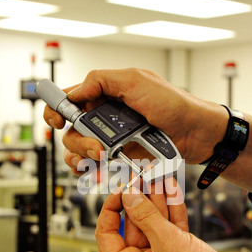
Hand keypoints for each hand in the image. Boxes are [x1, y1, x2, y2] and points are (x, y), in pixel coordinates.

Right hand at [43, 68, 227, 173]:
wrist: (195, 133)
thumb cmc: (173, 104)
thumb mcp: (137, 81)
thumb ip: (102, 80)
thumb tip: (75, 91)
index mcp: (105, 94)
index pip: (69, 100)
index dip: (56, 110)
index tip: (56, 121)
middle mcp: (104, 117)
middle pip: (70, 130)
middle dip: (77, 141)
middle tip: (96, 148)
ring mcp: (111, 139)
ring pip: (78, 150)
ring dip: (81, 157)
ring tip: (99, 160)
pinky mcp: (119, 157)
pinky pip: (94, 166)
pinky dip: (89, 170)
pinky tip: (96, 170)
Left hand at [95, 178, 244, 251]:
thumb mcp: (166, 243)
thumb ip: (146, 216)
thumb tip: (130, 196)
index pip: (107, 234)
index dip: (111, 208)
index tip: (121, 190)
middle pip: (133, 224)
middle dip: (140, 198)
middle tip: (142, 176)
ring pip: (153, 223)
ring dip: (156, 200)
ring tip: (156, 176)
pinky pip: (169, 228)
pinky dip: (171, 210)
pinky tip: (170, 189)